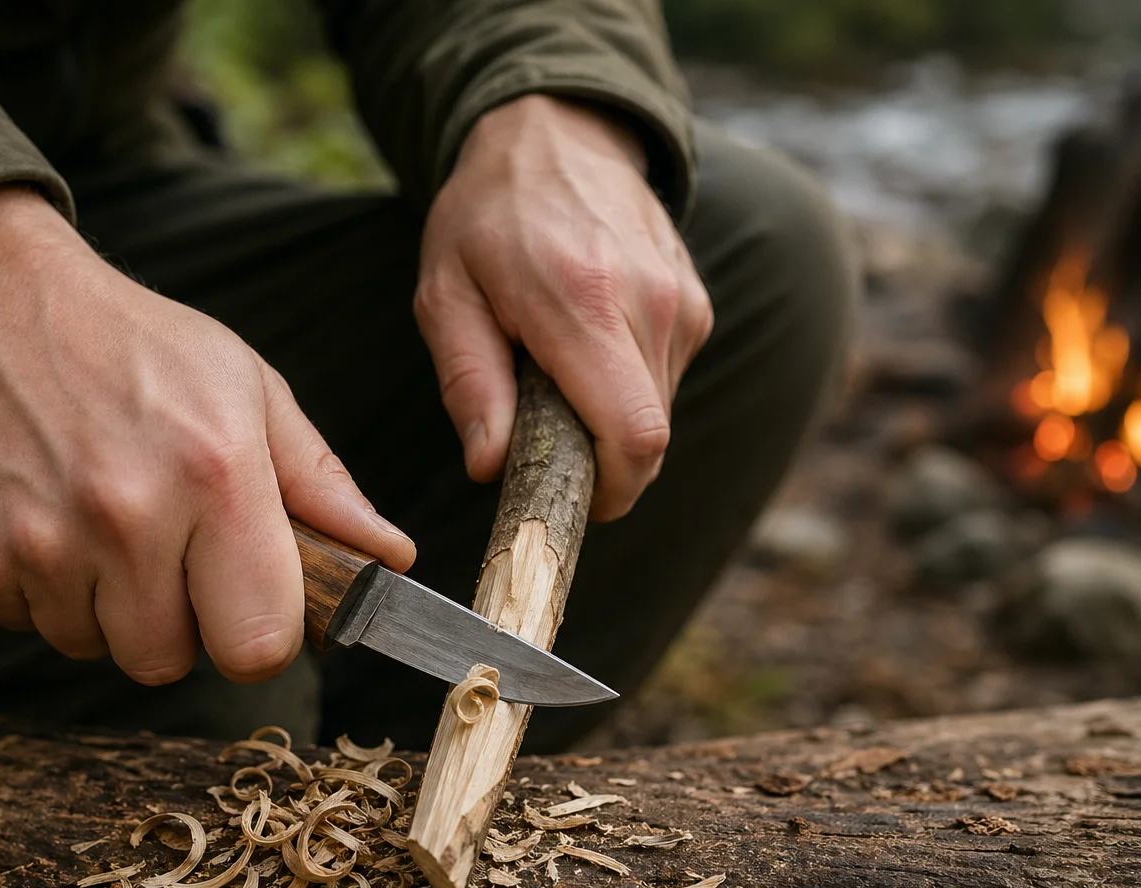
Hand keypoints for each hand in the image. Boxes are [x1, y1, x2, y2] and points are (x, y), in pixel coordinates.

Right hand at [0, 186, 412, 683]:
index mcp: (216, 474)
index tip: (244, 600)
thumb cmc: (131, 343)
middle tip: (163, 551)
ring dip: (103, 607)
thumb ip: (320, 485)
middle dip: (175, 621)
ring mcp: (40, 541)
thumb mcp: (246, 389)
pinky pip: (25, 624)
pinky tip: (44, 516)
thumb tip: (390, 558)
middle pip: (168, 661)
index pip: (258, 644)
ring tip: (99, 522)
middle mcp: (128, 514)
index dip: (257, 632)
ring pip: (94, 648)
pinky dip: (39, 590)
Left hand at [415, 95, 713, 520]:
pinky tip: (585, 346)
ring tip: (556, 370)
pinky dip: (625, 386)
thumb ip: (469, 383)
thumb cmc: (487, 218)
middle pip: (649, 437)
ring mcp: (683, 300)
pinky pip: (666, 378)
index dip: (611, 491)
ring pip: (658, 411)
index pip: (635, 437)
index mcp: (583, 305)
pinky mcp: (695, 302)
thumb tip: (490, 466)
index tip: (571, 500)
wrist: (556, 134)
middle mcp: (649, 304)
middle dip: (599, 461)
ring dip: (607, 418)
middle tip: (540, 435)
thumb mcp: (445, 296)